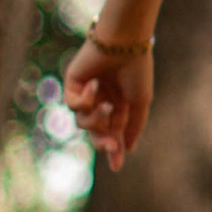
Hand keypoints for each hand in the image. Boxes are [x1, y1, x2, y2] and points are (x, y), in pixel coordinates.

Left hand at [66, 38, 155, 173]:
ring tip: (107, 105)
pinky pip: (72, 104)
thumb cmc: (136, 70)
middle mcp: (101, 100)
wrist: (124, 44)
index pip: (113, 132)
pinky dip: (84, 100)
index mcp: (119, 104)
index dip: (114, 149)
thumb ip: (133, 126)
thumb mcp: (140, 102)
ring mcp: (86, 92)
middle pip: (95, 131)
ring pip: (83, 121)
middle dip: (102, 141)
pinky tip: (95, 86)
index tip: (117, 166)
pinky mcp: (72, 83)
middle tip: (111, 146)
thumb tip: (129, 148)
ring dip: (95, 118)